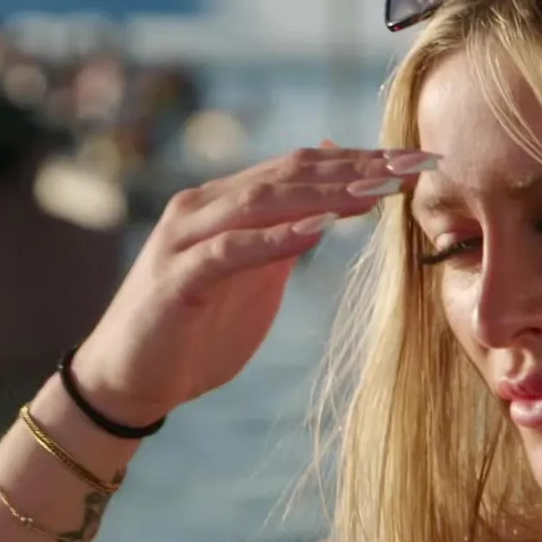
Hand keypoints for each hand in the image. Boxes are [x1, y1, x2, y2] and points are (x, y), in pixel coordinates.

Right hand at [69, 144, 439, 424]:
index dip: (358, 161)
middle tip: (413, 165)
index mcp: (224, 203)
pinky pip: (231, 250)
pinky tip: (318, 230)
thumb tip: (335, 202)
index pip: (299, 168)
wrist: (127, 380)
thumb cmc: (195, 329)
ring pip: (262, 201)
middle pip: (288, 174)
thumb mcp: (254, 275)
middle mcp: (203, 207)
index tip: (415, 162)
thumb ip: (286, 235)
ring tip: (379, 190)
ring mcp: (185, 239)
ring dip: (325, 193)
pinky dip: (275, 237)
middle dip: (355, 168)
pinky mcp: (176, 279)